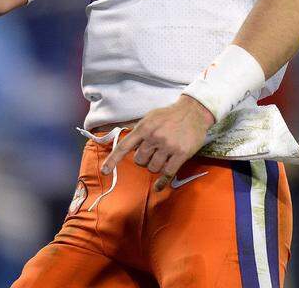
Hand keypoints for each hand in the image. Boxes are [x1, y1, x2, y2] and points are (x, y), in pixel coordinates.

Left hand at [101, 94, 215, 190]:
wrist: (193, 111)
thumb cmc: (169, 115)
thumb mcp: (150, 117)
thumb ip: (138, 130)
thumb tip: (125, 143)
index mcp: (144, 128)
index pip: (124, 146)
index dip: (113, 160)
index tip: (105, 171)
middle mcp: (154, 137)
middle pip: (140, 161)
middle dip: (144, 160)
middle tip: (152, 153)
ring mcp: (168, 146)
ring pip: (153, 168)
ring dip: (155, 166)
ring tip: (162, 157)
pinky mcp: (181, 154)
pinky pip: (167, 173)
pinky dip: (162, 182)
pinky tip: (159, 187)